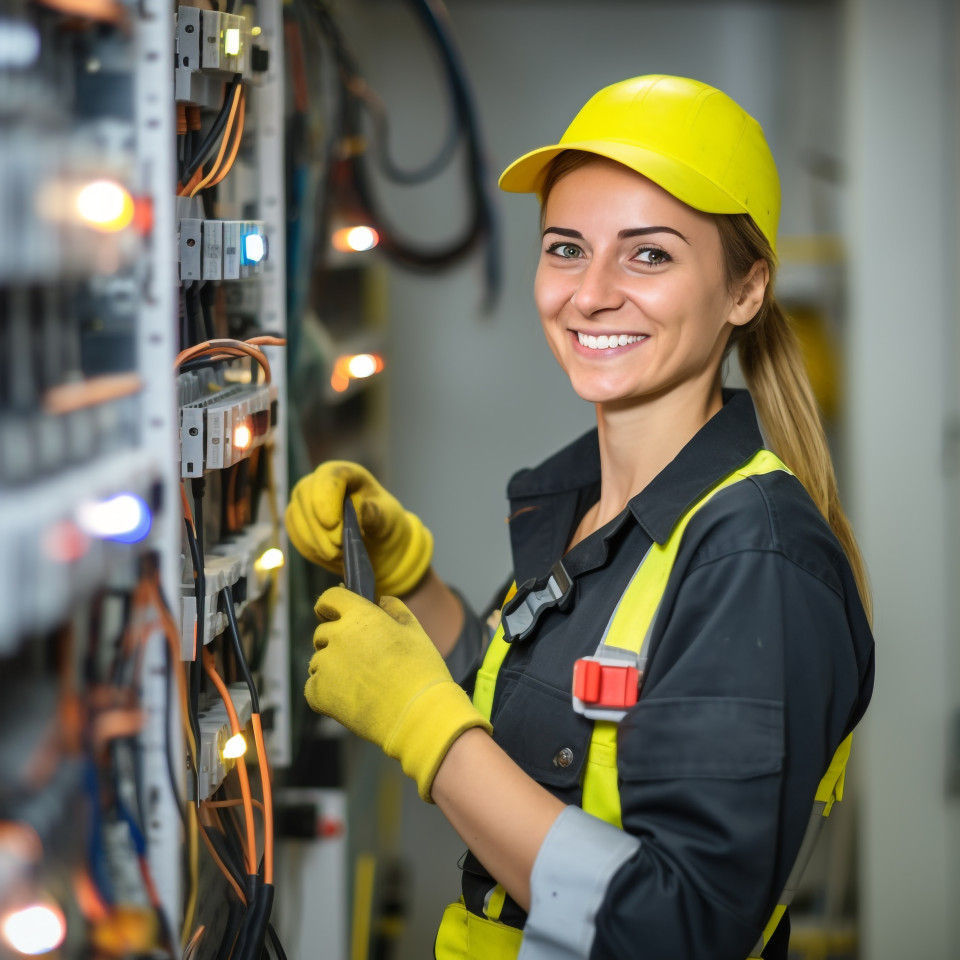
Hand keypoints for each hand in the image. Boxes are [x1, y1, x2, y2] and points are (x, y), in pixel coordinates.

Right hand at [285, 461, 432, 596]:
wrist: (375, 544)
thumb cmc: (383, 524)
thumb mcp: (387, 519)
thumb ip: (376, 514)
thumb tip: (365, 508)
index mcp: (346, 474)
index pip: (329, 477)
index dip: (326, 499)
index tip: (332, 525)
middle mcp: (319, 482)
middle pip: (306, 496)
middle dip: (319, 527)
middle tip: (339, 548)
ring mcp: (304, 501)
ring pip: (297, 518)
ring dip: (316, 541)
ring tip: (339, 556)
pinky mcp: (296, 521)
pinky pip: (296, 535)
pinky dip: (311, 549)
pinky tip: (331, 556)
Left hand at [305, 587, 491, 800]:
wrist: (417, 715)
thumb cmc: (420, 670)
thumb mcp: (414, 630)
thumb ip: (394, 608)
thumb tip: (380, 600)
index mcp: (360, 616)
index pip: (329, 599)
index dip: (331, 606)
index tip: (336, 614)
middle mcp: (337, 636)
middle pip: (322, 632)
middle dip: (336, 640)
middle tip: (361, 658)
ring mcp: (325, 665)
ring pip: (318, 660)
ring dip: (332, 667)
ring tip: (360, 682)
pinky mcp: (318, 693)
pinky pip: (313, 686)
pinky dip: (325, 691)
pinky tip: (350, 697)